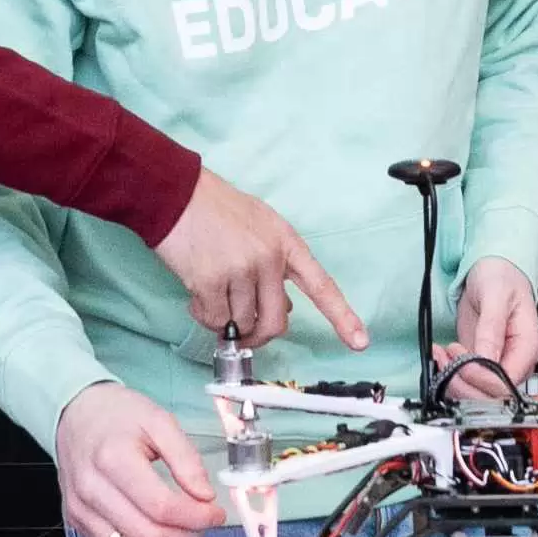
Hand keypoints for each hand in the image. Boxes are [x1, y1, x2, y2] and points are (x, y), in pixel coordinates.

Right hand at [57, 380, 225, 536]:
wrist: (75, 414)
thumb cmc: (117, 415)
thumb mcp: (160, 421)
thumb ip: (186, 459)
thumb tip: (205, 496)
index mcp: (113, 459)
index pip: (161, 507)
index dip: (197, 517)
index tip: (216, 513)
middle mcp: (92, 489)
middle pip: (148, 536)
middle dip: (187, 535)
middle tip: (203, 521)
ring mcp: (81, 510)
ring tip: (183, 529)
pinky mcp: (77, 522)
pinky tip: (159, 533)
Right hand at [154, 169, 367, 351]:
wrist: (177, 194)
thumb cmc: (217, 210)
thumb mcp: (261, 227)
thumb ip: (277, 264)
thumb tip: (286, 308)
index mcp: (287, 244)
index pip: (321, 286)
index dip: (342, 317)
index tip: (360, 342)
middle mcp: (269, 258)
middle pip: (276, 322)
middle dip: (258, 335)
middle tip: (242, 332)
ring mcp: (241, 270)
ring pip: (241, 323)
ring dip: (224, 321)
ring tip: (210, 296)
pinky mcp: (210, 281)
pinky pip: (215, 320)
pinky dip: (204, 316)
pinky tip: (196, 297)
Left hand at [439, 258, 537, 401]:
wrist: (492, 271)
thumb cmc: (501, 277)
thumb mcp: (496, 296)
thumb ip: (491, 329)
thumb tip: (485, 359)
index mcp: (527, 348)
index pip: (506, 382)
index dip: (481, 378)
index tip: (459, 358)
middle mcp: (516, 362)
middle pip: (492, 395)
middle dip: (463, 382)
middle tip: (445, 357)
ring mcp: (497, 365)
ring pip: (476, 394)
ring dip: (453, 380)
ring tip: (441, 354)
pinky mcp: (480, 364)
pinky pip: (466, 381)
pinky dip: (449, 375)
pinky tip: (441, 356)